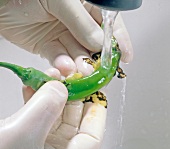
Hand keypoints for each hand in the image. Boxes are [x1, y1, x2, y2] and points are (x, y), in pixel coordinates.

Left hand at [0, 0, 132, 76]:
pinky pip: (59, 58)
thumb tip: (99, 43)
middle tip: (96, 71)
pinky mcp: (49, 46)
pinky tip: (61, 68)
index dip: (118, 40)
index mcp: (84, 5)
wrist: (0, 1)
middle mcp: (76, 21)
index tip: (125, 56)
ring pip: (76, 54)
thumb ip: (80, 22)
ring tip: (78, 72)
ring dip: (78, 65)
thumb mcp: (60, 0)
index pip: (108, 24)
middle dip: (95, 59)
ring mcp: (63, 35)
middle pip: (93, 44)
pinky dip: (61, 65)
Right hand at [0, 68, 106, 148]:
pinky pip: (38, 114)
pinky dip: (37, 98)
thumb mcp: (22, 134)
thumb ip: (46, 108)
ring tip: (49, 76)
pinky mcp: (26, 136)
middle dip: (71, 95)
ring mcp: (40, 145)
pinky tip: (32, 86)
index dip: (96, 112)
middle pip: (74, 120)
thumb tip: (60, 88)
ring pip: (55, 114)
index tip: (96, 91)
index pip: (92, 136)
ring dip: (53, 94)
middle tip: (69, 77)